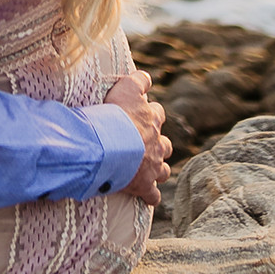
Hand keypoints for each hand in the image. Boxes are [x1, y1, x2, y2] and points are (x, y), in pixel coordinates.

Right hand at [104, 70, 170, 206]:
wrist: (109, 146)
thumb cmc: (113, 115)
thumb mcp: (124, 89)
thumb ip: (137, 80)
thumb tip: (147, 76)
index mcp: (151, 120)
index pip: (157, 114)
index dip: (150, 115)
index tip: (143, 115)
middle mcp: (156, 143)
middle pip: (165, 144)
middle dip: (158, 145)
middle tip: (146, 145)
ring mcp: (152, 166)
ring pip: (163, 170)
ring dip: (158, 169)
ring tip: (149, 171)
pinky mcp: (144, 186)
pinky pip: (152, 196)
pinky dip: (151, 197)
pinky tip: (148, 198)